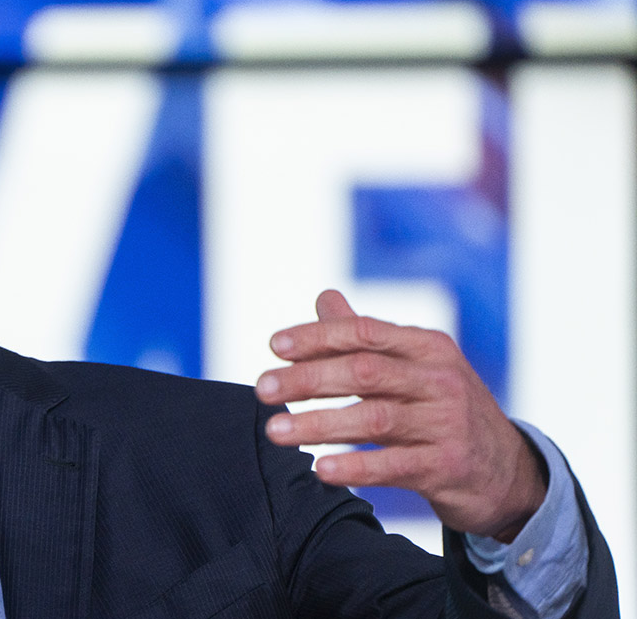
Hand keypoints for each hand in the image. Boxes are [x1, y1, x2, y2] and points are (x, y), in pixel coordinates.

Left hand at [256, 290, 545, 541]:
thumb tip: (323, 297)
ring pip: (373, 418)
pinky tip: (320, 469)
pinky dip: (354, 467)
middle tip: (262, 389)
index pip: (365, 332)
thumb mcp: (415, 367)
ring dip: (318, 424)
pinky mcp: (447, 466)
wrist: (507, 472)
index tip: (274, 346)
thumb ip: (366, 337)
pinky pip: (393, 465)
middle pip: (363, 371)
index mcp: (428, 347)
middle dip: (307, 379)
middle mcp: (440, 380)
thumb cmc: (443, 410)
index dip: (317, 337)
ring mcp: (446, 423)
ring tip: (275, 431)